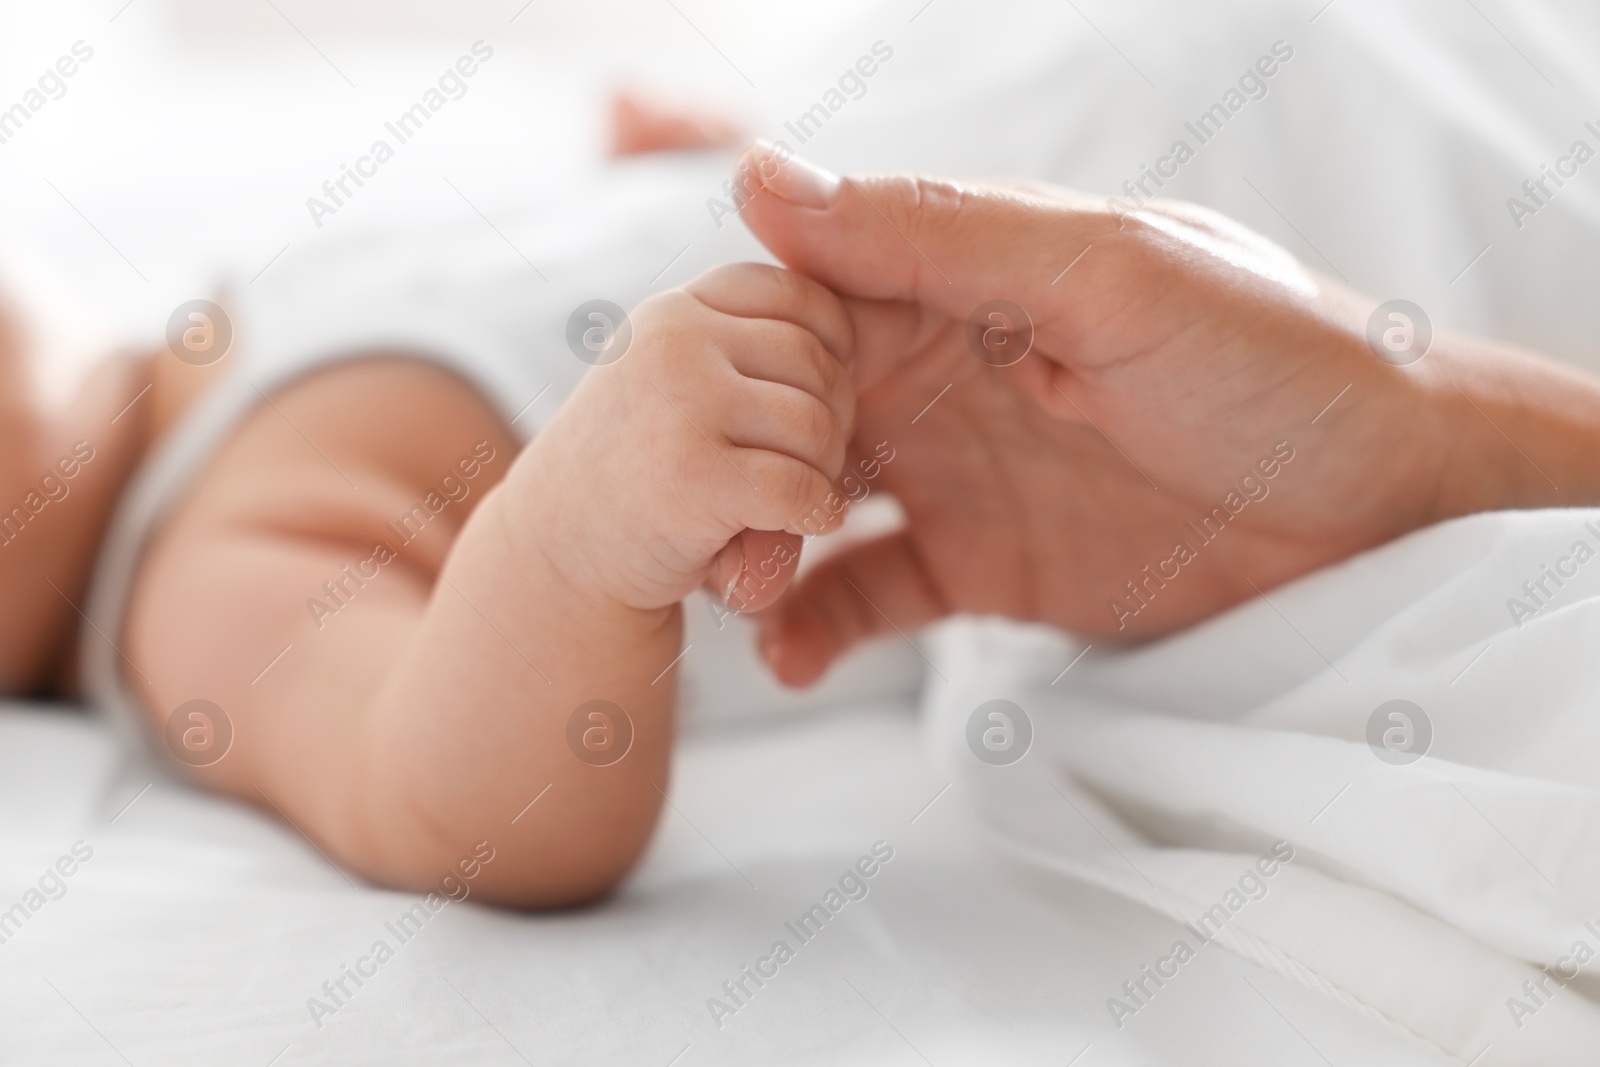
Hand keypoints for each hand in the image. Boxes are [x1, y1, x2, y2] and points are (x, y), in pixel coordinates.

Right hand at [511, 262, 855, 615]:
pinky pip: (800, 487)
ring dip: (824, 475)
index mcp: (676, 309)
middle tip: (804, 467)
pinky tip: (803, 527)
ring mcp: (678, 402)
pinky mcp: (690, 476)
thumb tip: (879, 322)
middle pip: (817, 364)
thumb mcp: (683, 383)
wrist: (559, 562)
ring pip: (815, 427)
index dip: (833, 354)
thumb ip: (754, 348)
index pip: (801, 295)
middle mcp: (673, 339)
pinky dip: (817, 515)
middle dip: (833, 423)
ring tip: (789, 501)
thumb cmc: (642, 475)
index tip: (814, 405)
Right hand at [734, 145, 1599, 684]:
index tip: (698, 412)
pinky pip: (871, 593)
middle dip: (732, 462)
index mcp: (961, 279)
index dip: (745, 353)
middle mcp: (942, 371)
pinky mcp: (982, 566)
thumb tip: (759, 182)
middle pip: (788, 407)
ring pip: (810, 503)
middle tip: (698, 524)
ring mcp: (957, 472)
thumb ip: (938, 235)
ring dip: (755, 546)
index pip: (807, 297)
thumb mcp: (1106, 274)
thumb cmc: (1268, 358)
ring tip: (729, 594)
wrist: (1385, 502)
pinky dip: (818, 622)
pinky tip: (786, 652)